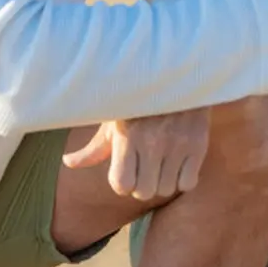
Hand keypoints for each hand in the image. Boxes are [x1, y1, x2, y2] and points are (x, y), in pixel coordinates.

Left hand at [63, 108, 210, 200]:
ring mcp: (177, 144)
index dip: (123, 183)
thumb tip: (69, 163)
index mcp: (127, 136)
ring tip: (163, 165)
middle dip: (143, 185)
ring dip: (163, 182)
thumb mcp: (114, 119)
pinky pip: (188, 183)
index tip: (126, 172)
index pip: (122, 184)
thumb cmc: (140, 101)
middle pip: (145, 192)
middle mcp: (152, 142)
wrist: (179, 74)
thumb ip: (95, 147)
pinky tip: (179, 164)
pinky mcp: (198, 144)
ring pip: (167, 190)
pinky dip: (183, 179)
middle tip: (145, 170)